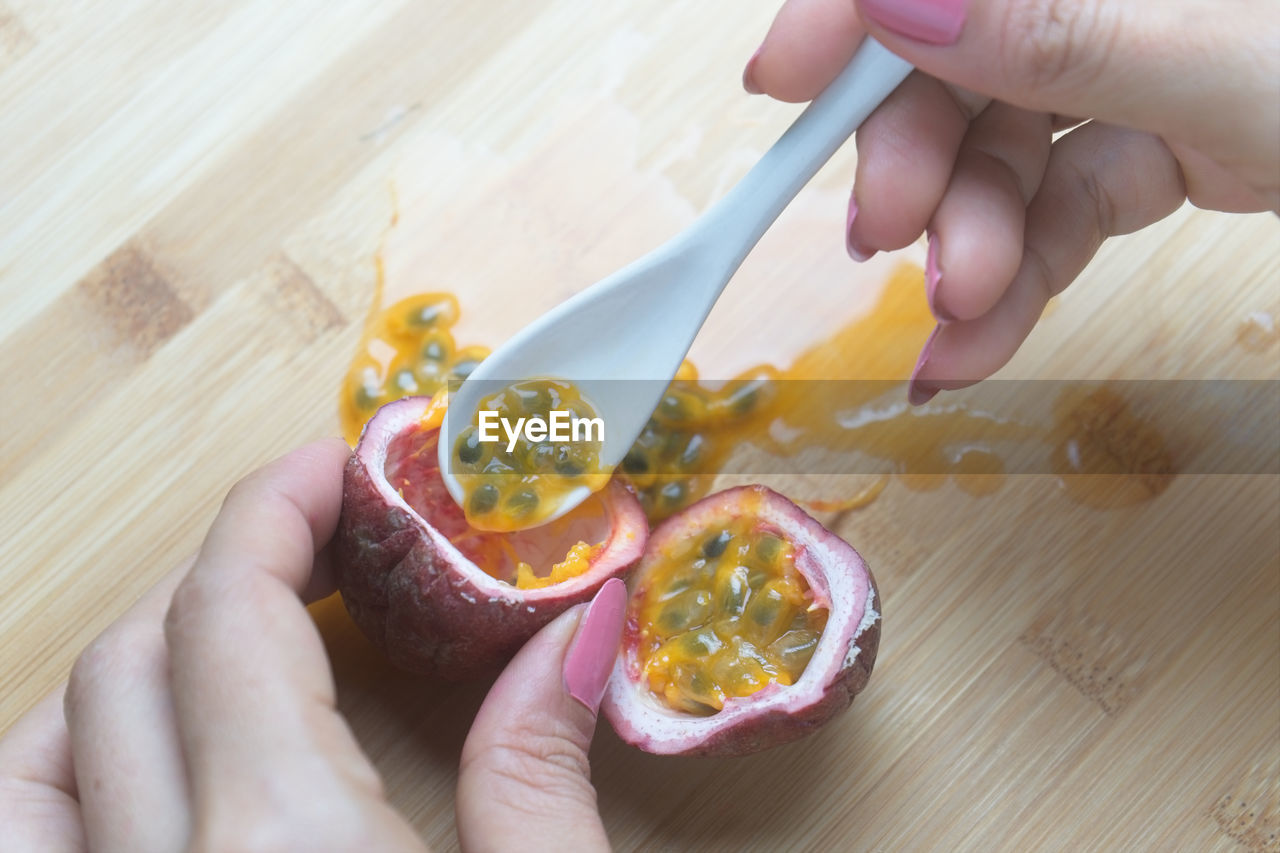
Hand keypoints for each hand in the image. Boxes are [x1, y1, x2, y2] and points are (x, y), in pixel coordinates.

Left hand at [0, 440, 623, 851]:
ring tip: (208, 647)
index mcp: (283, 844)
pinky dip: (60, 778)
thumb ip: (539, 773)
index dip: (273, 510)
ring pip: (27, 770)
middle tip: (320, 553)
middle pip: (131, 662)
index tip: (330, 465)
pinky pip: (29, 847)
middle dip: (222, 574)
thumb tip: (577, 630)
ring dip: (110, 676)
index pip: (228, 615)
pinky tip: (139, 767)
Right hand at [743, 0, 1279, 402]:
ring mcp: (1161, 56)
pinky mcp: (1178, 139)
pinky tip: (977, 340)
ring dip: (964, 242)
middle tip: (887, 239)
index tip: (788, 75)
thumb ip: (1072, 28)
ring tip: (957, 324)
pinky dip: (1015, 274)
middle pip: (973, 46)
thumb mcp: (1248, 61)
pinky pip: (1065, 198)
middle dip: (921, 154)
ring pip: (1012, 138)